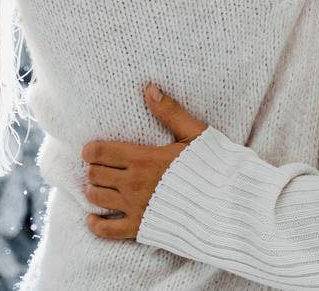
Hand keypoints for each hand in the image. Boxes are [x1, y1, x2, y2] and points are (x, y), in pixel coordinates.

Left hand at [81, 84, 207, 241]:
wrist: (228, 207)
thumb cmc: (214, 168)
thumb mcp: (195, 134)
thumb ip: (170, 111)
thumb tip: (149, 88)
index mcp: (144, 158)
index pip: (100, 152)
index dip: (90, 150)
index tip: (91, 151)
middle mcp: (134, 183)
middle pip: (95, 174)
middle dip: (93, 169)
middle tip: (99, 168)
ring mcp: (136, 208)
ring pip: (97, 198)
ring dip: (93, 191)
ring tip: (98, 187)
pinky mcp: (141, 229)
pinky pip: (108, 231)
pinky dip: (96, 225)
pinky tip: (93, 218)